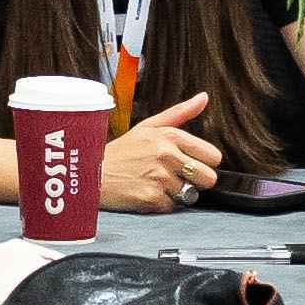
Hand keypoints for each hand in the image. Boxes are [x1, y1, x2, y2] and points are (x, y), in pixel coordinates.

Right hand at [99, 108, 225, 211]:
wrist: (90, 174)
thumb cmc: (121, 151)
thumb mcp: (148, 126)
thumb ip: (180, 113)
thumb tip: (204, 97)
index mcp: (169, 136)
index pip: (213, 156)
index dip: (203, 163)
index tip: (189, 163)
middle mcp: (166, 155)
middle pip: (208, 178)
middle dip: (195, 181)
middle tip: (175, 177)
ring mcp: (159, 178)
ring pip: (190, 194)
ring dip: (176, 193)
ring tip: (156, 184)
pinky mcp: (151, 198)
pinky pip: (172, 207)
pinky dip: (161, 204)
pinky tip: (146, 193)